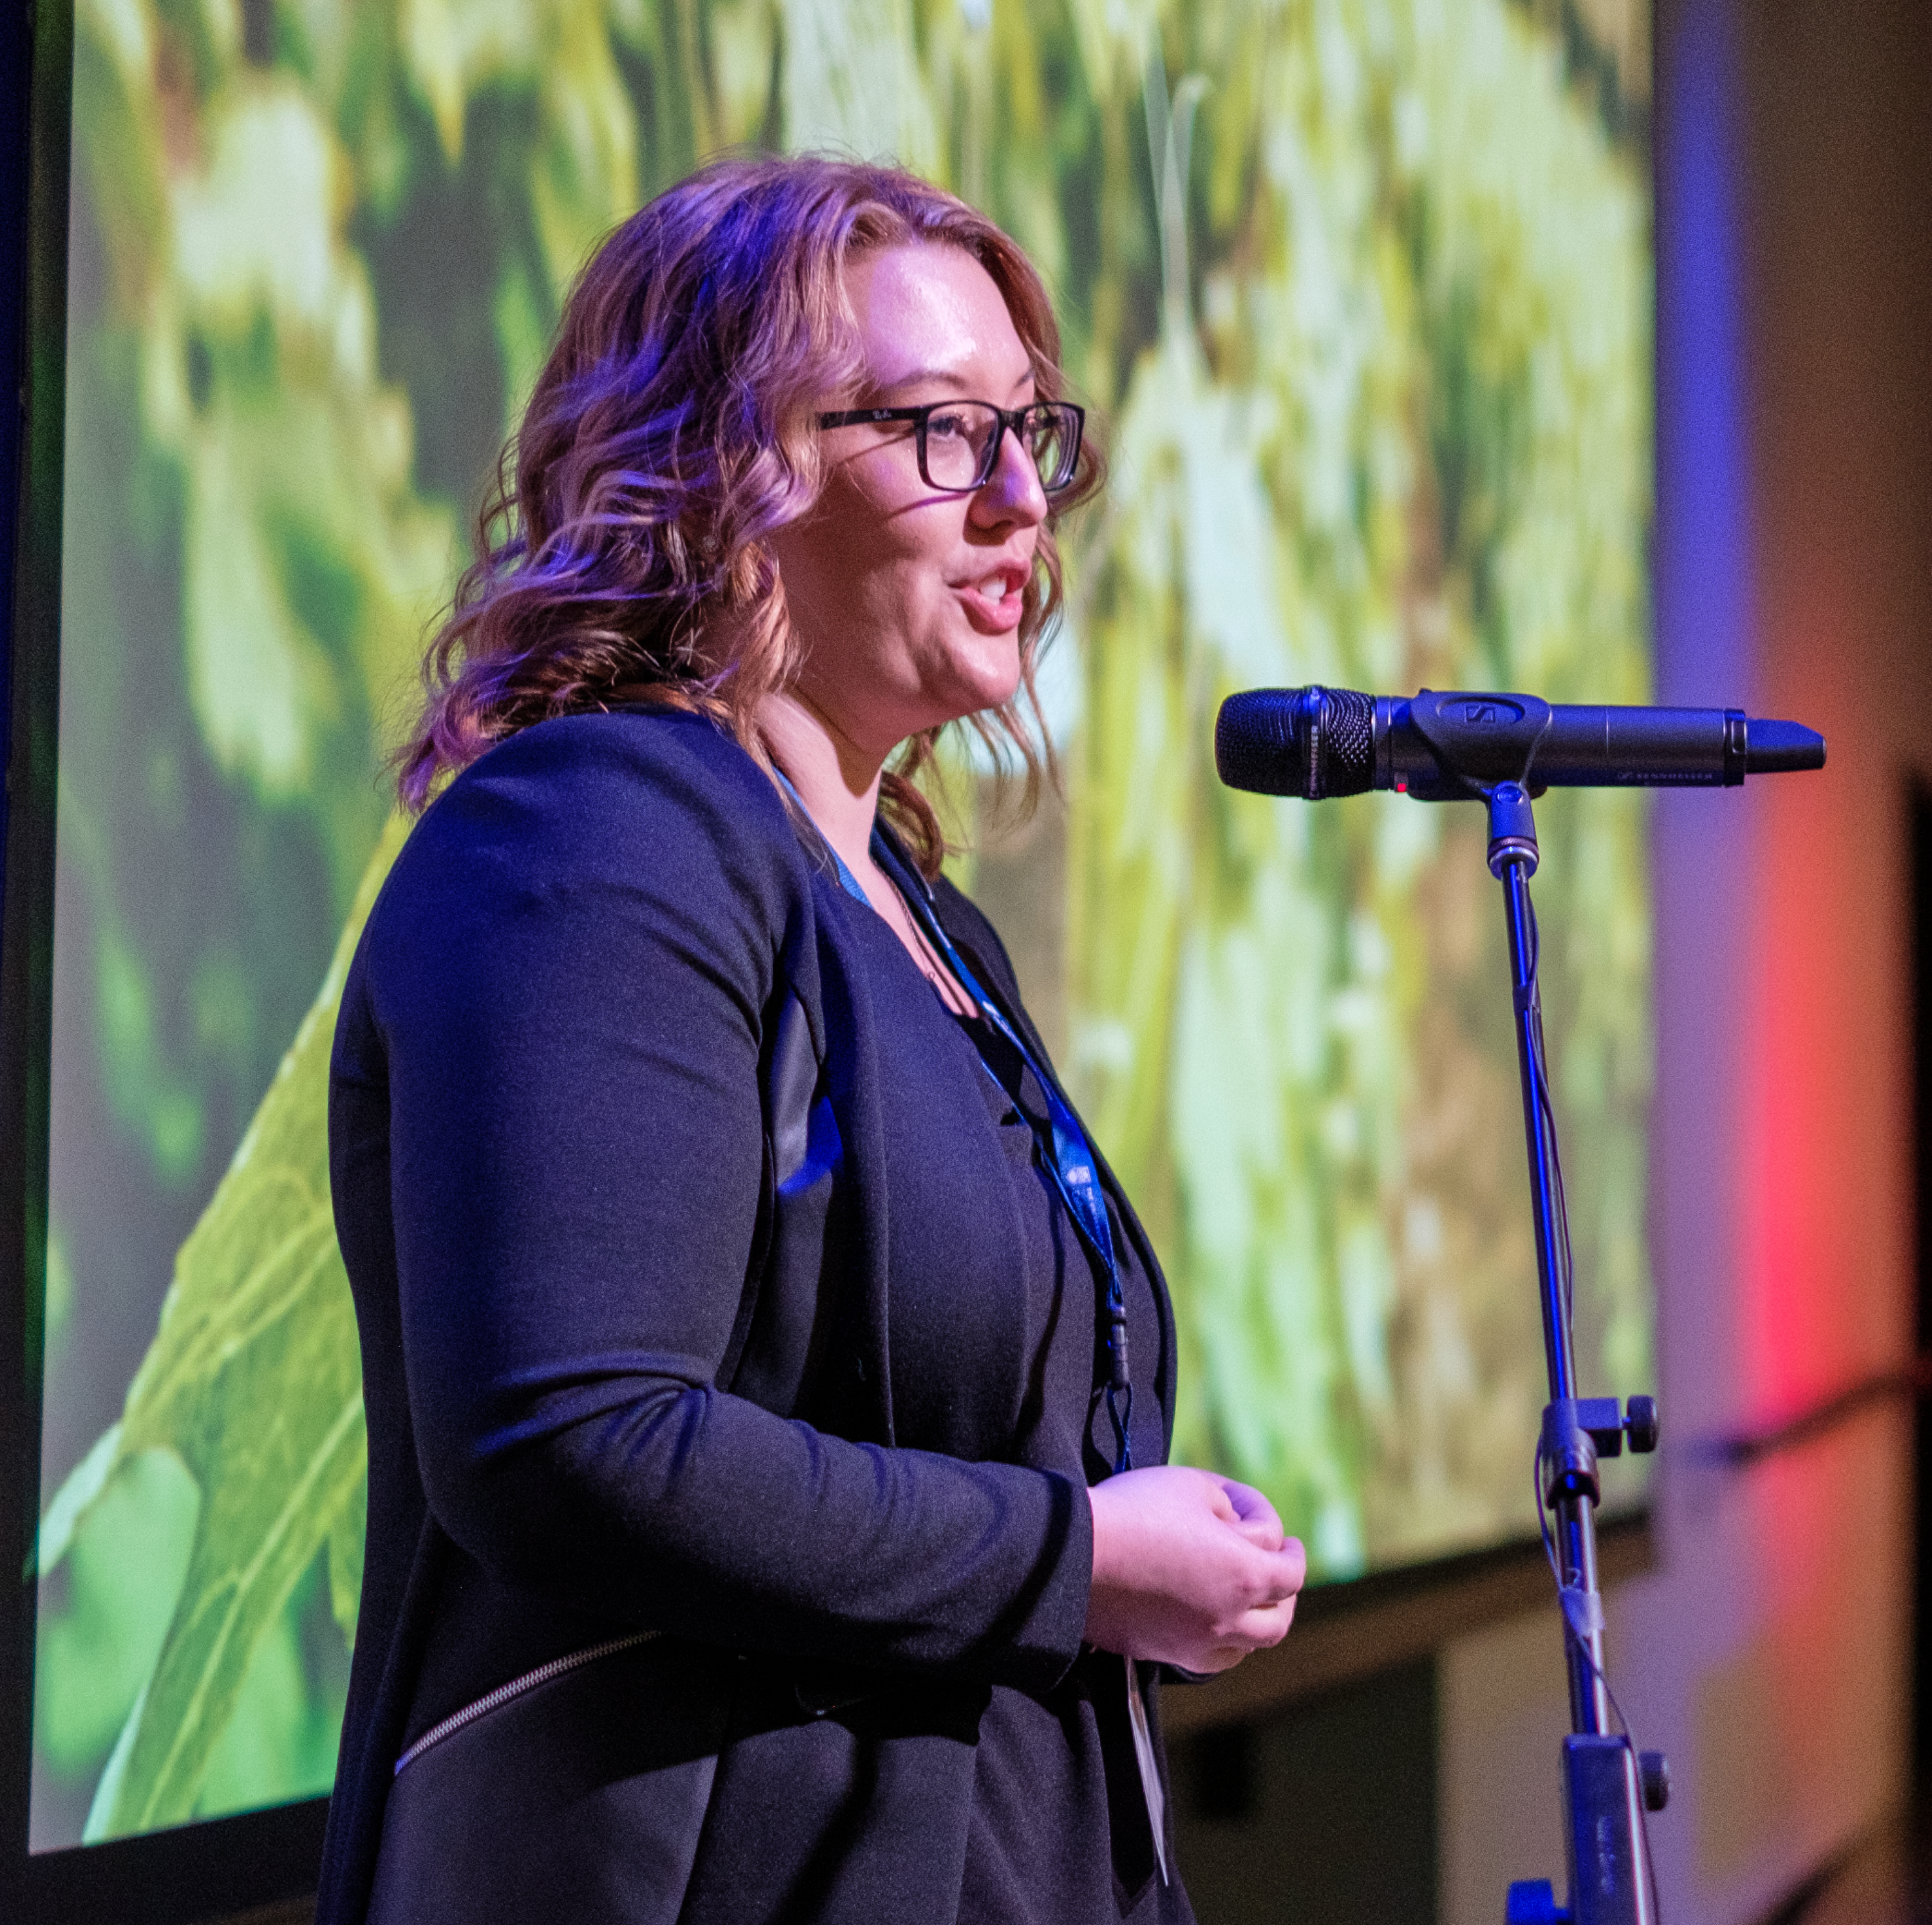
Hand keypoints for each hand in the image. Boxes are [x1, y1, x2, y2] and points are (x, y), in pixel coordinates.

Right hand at [1084, 1467, 1305, 1673]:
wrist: (1075, 1552)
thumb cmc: (1136, 1510)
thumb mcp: (1191, 1486)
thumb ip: (1228, 1507)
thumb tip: (1236, 1527)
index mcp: (1243, 1576)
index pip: (1291, 1574)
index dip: (1292, 1551)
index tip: (1285, 1540)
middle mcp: (1227, 1620)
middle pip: (1278, 1622)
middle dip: (1285, 1595)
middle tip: (1277, 1573)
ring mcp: (1193, 1644)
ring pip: (1246, 1648)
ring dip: (1256, 1624)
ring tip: (1247, 1601)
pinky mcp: (1161, 1653)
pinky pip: (1210, 1660)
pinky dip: (1223, 1644)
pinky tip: (1211, 1623)